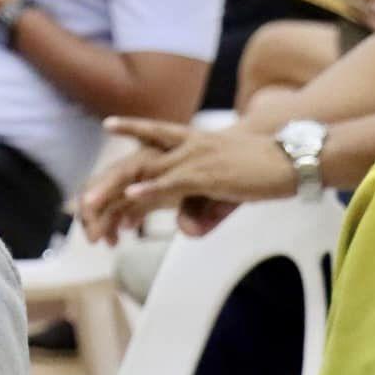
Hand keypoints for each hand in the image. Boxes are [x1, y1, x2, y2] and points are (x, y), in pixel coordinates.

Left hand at [79, 118, 295, 244]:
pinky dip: (152, 188)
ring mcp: (192, 158)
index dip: (118, 163)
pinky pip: (174, 181)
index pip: (141, 150)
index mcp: (184, 145)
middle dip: (103, 187)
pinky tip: (133, 195)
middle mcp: (181, 148)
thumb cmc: (258, 173)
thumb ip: (198, 210)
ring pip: (142, 173)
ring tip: (88, 206)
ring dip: (113, 191)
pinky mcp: (208, 172)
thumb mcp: (220, 193)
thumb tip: (185, 230)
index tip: (99, 158)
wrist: (295, 157)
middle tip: (80, 208)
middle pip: (130, 166)